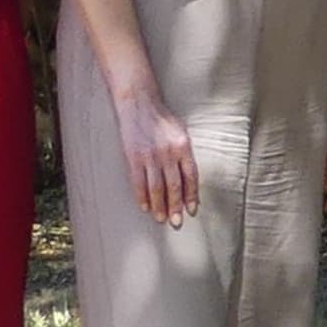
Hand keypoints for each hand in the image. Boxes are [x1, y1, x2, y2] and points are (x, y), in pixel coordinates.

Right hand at [113, 82, 197, 228]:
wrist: (139, 104)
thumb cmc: (162, 119)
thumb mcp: (180, 133)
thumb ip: (184, 155)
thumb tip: (188, 180)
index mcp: (184, 147)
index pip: (191, 177)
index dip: (192, 195)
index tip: (192, 210)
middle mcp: (169, 152)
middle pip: (174, 186)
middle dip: (176, 207)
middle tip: (177, 223)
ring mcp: (150, 155)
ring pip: (156, 188)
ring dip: (159, 206)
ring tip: (161, 219)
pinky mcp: (133, 156)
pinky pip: (139, 182)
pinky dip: (142, 196)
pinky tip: (145, 206)